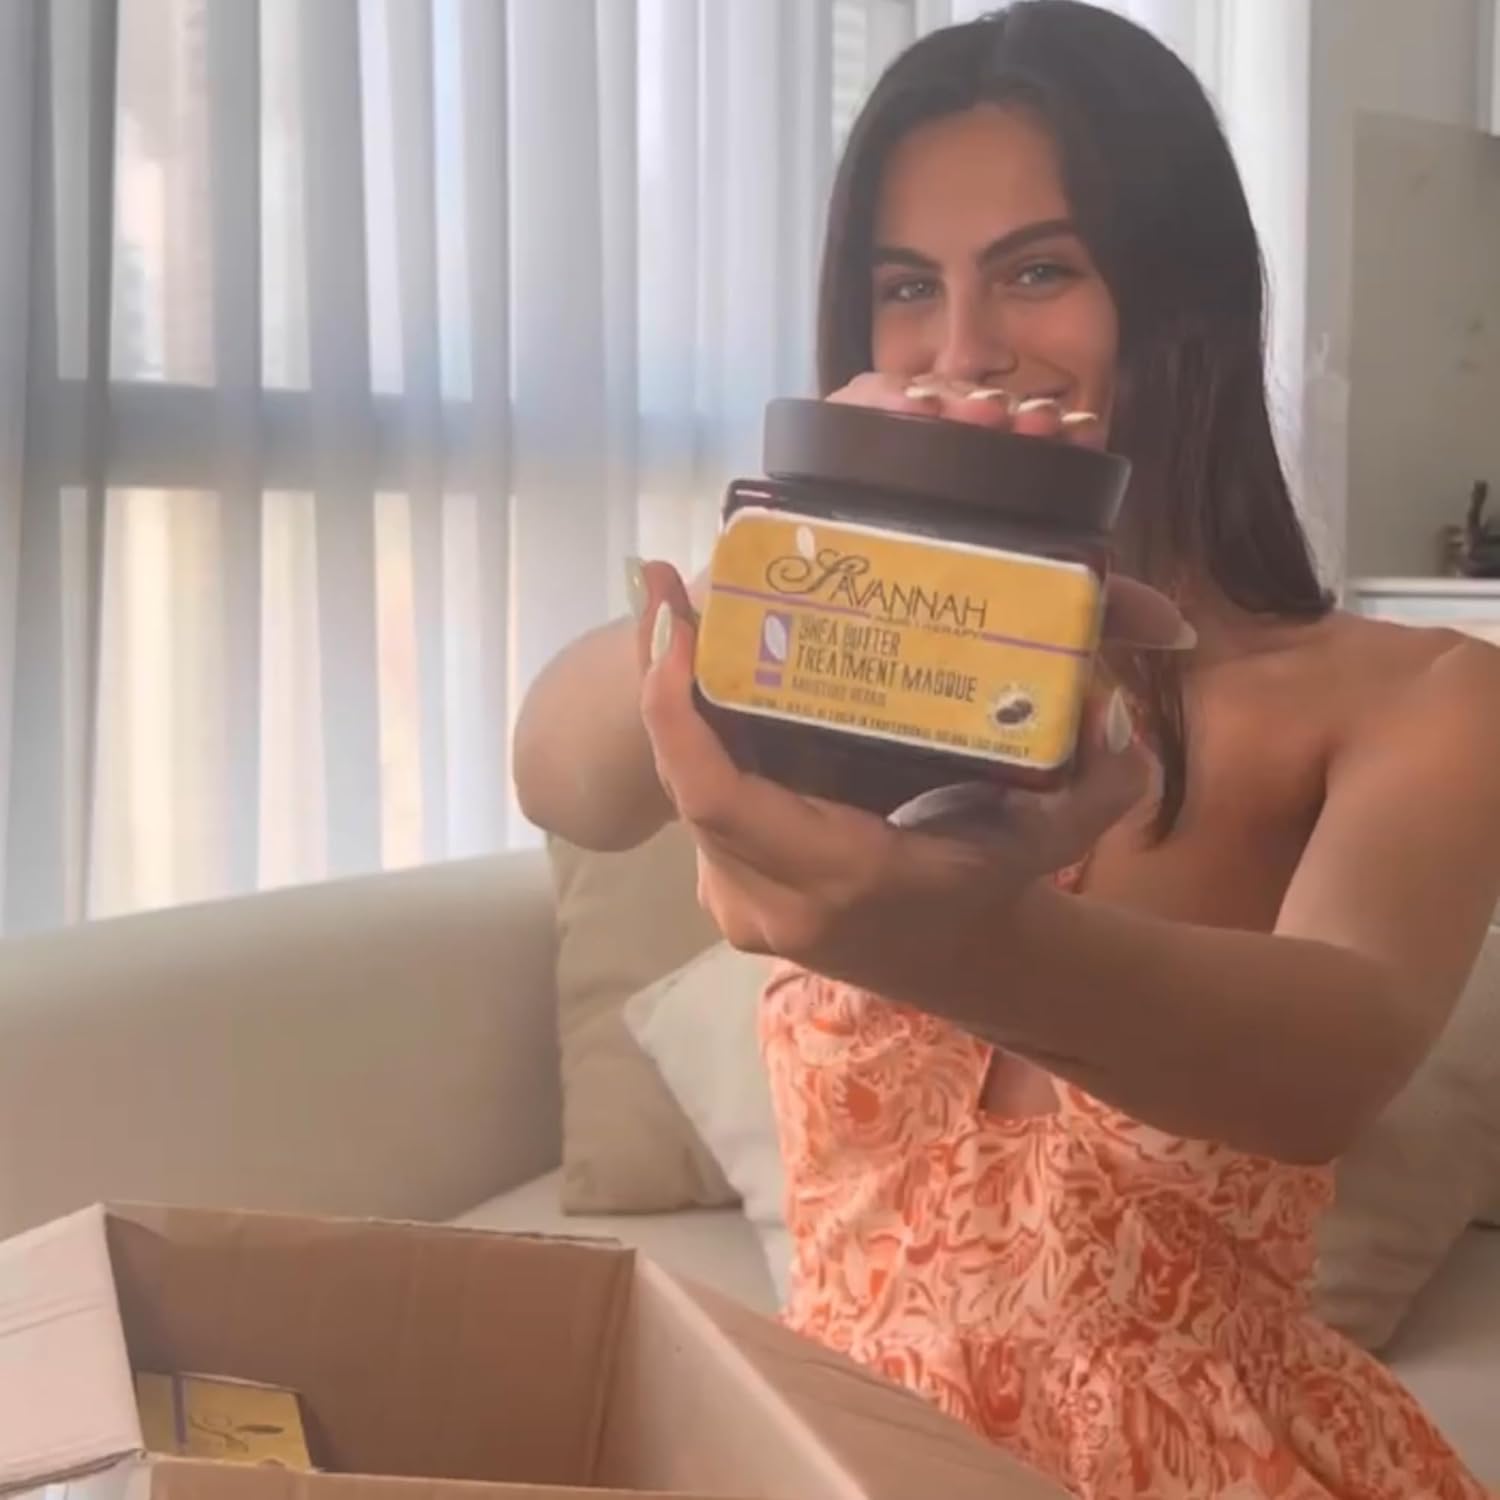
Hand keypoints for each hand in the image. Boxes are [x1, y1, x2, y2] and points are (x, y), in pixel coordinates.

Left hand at [628, 374, 1187, 995]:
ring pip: (680, 790)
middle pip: (683, 781)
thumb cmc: (995, 888)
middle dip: (659, 677)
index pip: (719, 798)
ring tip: (667, 603)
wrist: (959, 963)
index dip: (678, 714)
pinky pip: (693, 803)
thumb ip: (1101, 782)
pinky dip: (684, 735)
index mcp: (835, 876)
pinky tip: (685, 664)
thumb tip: (1108, 708)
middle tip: (660, 582)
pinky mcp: (727, 892)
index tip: (676, 626)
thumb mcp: (1054, 836)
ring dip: (666, 699)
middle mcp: (767, 900)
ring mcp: (738, 903)